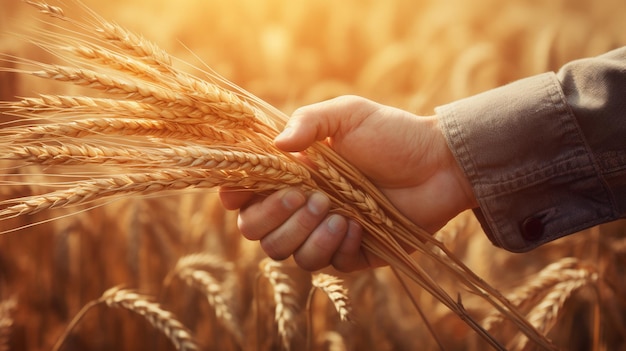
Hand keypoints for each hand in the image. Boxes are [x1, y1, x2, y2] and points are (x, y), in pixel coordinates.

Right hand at [219, 96, 476, 271]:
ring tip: (338, 210)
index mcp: (292, 175)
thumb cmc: (392, 134)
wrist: (440, 164)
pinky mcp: (350, 255)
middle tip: (309, 195)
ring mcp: (323, 233)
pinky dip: (337, 246)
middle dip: (275, 216)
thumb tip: (277, 146)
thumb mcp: (348, 115)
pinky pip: (326, 266)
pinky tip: (359, 226)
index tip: (242, 192)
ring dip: (306, 233)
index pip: (245, 195)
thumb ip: (309, 122)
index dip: (236, 196)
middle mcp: (301, 207)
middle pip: (256, 231)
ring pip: (285, 253)